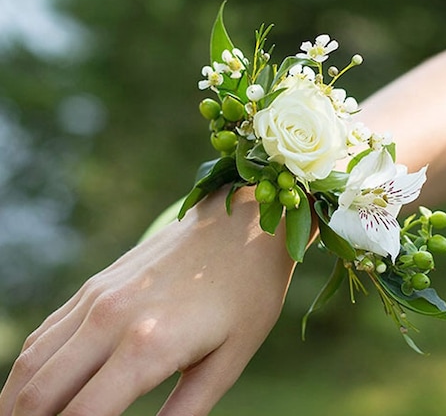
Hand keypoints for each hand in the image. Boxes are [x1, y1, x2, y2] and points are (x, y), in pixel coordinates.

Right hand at [0, 188, 294, 414]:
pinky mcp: (97, 283)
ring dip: (19, 401)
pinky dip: (31, 366)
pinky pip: (48, 332)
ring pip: (32, 362)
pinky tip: (37, 385)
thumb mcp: (229, 360)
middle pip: (40, 393)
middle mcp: (111, 318)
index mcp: (149, 345)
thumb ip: (186, 411)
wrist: (242, 224)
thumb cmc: (248, 293)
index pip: (83, 415)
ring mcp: (99, 296)